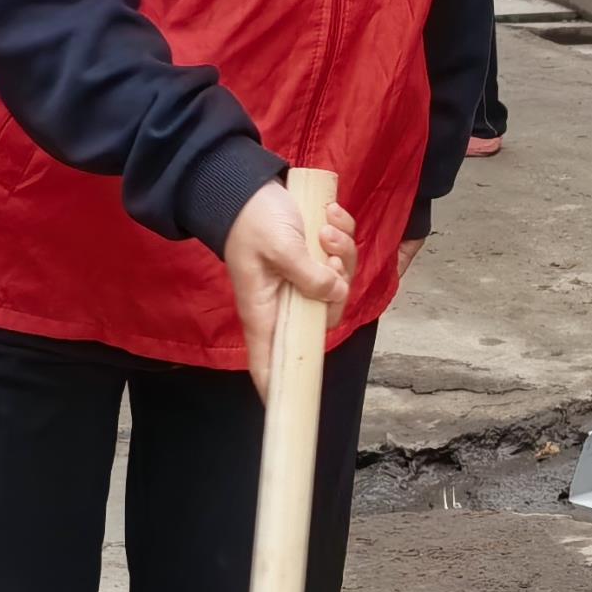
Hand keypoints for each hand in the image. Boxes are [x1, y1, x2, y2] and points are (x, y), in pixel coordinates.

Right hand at [222, 174, 358, 394]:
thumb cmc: (252, 221)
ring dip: (342, 251)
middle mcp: (288, 302)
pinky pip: (343, 257)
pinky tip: (329, 217)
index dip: (281, 388)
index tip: (292, 405)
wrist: (248, 186)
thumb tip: (334, 293)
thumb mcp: (278, 247)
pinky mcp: (316, 259)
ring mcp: (304, 281)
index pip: (270, 364)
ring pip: (341, 283)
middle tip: (328, 254)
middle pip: (328, 315)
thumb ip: (308, 275)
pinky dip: (343, 235)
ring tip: (325, 227)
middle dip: (338, 284)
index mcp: (267, 311)